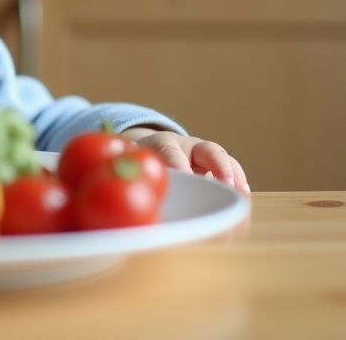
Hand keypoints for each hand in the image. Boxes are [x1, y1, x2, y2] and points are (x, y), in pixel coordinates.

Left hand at [120, 127, 249, 195]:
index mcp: (159, 144)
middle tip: (223, 185)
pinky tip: (243, 201)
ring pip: (222, 160)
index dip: (176, 163)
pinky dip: (239, 184)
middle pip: (205, 150)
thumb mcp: (124, 165)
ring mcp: (203, 156)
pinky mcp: (214, 168)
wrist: (150, 152)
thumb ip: (120, 173)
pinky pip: (231, 172)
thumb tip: (101, 193)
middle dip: (217, 166)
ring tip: (241, 194)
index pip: (168, 150)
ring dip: (233, 176)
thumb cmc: (136, 163)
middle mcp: (186, 146)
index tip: (183, 179)